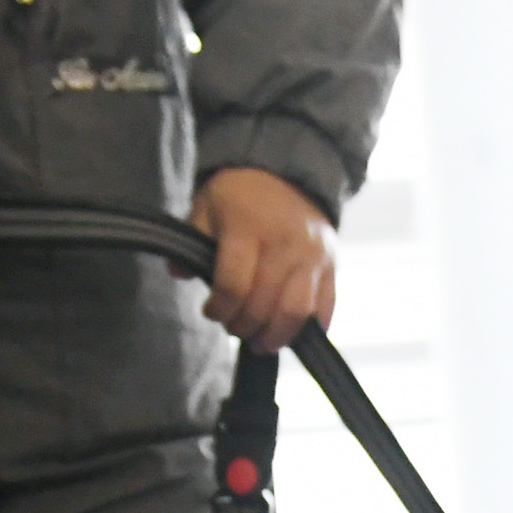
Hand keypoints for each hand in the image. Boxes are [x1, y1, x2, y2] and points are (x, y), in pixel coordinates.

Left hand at [184, 165, 336, 351]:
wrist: (287, 172)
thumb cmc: (239, 195)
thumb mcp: (205, 206)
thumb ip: (191, 241)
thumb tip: (180, 273)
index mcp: (249, 227)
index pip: (233, 285)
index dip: (219, 309)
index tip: (210, 311)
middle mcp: (284, 243)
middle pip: (264, 305)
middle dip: (244, 327)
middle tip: (233, 327)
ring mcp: (312, 256)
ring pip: (296, 313)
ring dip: (275, 337)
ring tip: (261, 341)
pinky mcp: (331, 266)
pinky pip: (325, 308)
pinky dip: (308, 328)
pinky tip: (289, 331)